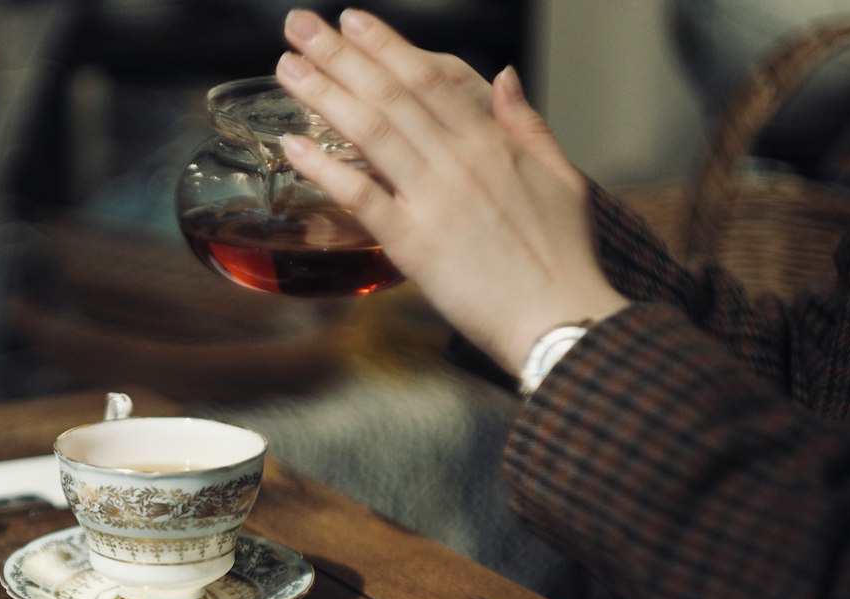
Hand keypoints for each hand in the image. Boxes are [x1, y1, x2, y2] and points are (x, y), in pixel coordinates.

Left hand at [275, 8, 626, 374]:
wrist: (559, 318)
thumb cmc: (562, 256)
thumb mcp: (560, 176)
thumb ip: (526, 123)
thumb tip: (506, 76)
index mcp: (491, 143)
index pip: (429, 79)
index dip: (386, 45)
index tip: (352, 20)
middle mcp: (459, 162)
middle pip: (390, 95)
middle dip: (340, 55)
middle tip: (300, 24)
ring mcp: (434, 200)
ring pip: (371, 133)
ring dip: (324, 95)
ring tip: (287, 66)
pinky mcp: (413, 245)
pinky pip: (362, 198)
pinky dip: (325, 169)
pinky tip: (294, 146)